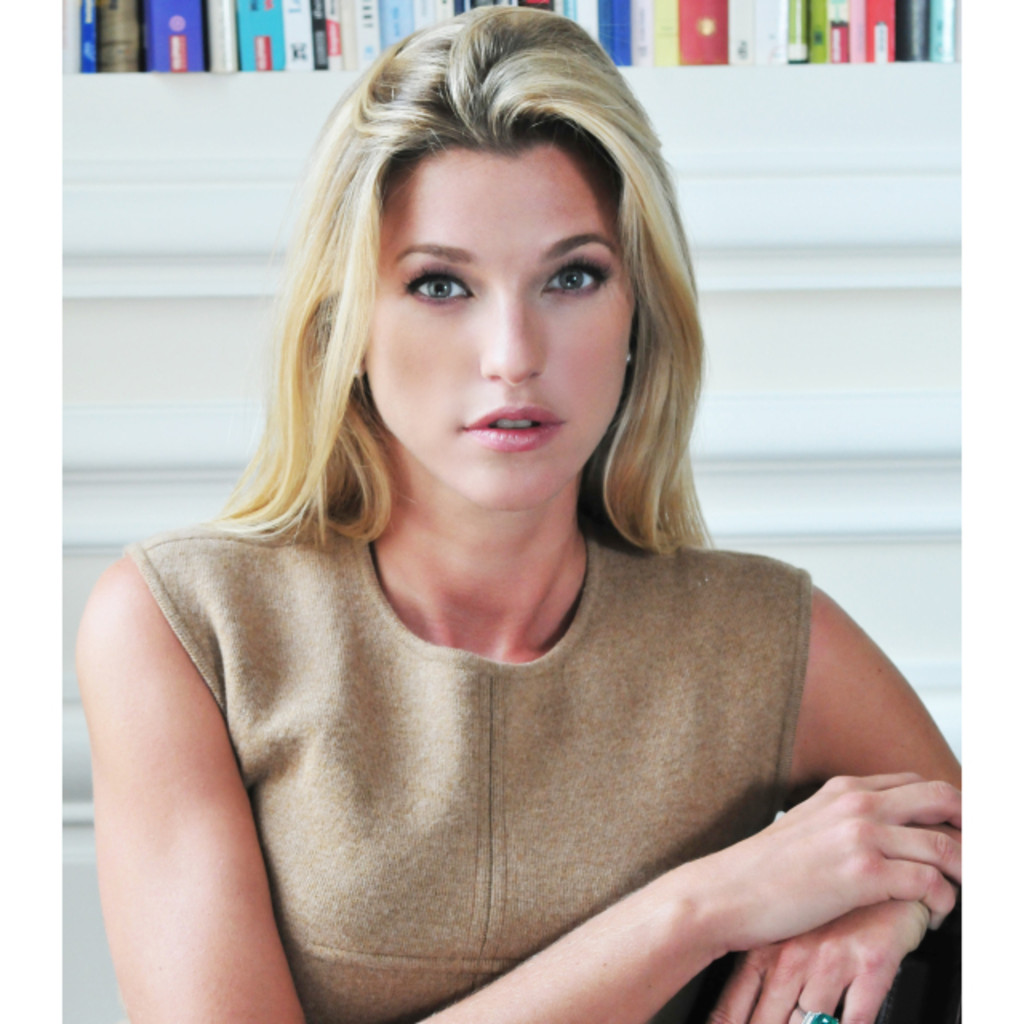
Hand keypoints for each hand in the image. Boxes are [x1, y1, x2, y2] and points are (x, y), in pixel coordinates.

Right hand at [690, 773, 959, 953]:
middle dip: (972, 829)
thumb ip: (844, 818)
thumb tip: (880, 832)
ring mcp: (861, 835)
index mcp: (844, 788)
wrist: (727, 892)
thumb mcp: (807, 826)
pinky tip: (931, 915)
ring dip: (963, 876)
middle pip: (943, 798)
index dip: (949, 809)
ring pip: (946, 845)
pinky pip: (930, 884)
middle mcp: (857, 803)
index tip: (960, 833)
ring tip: (952, 898)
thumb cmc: (763, 869)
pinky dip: (942, 903)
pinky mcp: (863, 873)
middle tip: (976, 860)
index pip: (917, 783)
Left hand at [707, 901, 927, 1023]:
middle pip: (770, 1020)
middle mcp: (793, 955)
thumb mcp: (788, 933)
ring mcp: (831, 959)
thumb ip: (763, 976)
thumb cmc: (832, 909)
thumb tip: (732, 1016)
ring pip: (811, 1023)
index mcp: (766, 949)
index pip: (734, 1004)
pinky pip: (857, 1017)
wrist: (881, 869)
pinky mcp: (871, 964)